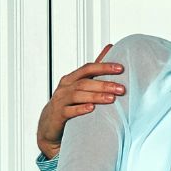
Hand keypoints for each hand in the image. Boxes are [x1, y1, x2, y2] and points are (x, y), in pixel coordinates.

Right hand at [36, 44, 125, 159]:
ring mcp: (60, 100)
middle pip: (85, 82)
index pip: (88, 68)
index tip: (121, 68)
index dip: (104, 67)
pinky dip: (80, 109)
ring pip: (78, 95)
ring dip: (96, 96)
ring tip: (111, 99)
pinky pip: (69, 111)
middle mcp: (65, 87)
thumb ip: (95, 69)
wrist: (49, 124)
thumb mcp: (80, 85)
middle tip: (121, 89)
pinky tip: (91, 108)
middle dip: (104, 84)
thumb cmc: (69, 103)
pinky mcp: (58, 115)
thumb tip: (110, 47)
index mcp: (71, 78)